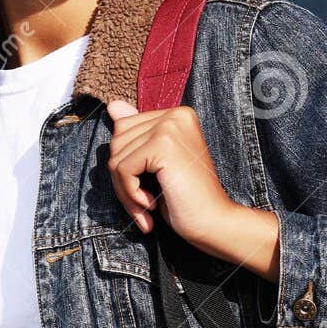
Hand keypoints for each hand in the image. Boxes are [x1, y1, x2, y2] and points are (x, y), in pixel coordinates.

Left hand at [105, 99, 280, 283]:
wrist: (214, 222)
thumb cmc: (187, 199)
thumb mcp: (155, 166)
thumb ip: (135, 135)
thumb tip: (112, 105)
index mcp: (176, 115)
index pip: (124, 130)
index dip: (125, 166)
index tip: (143, 190)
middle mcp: (174, 114)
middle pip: (117, 142)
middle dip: (122, 179)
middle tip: (142, 204)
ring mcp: (170, 126)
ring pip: (116, 157)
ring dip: (125, 191)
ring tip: (146, 207)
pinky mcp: (164, 144)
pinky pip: (122, 168)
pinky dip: (129, 193)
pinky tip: (150, 204)